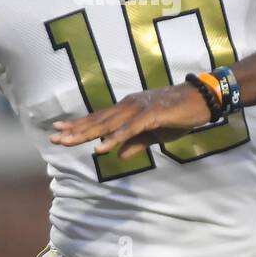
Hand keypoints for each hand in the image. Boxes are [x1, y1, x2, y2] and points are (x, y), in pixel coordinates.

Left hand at [49, 83, 213, 160]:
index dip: (78, 126)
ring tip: (68, 142)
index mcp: (128, 110)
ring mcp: (139, 109)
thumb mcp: (155, 134)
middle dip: (75, 131)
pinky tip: (102, 147)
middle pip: (98, 121)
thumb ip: (136, 144)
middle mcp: (129, 106)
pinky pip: (130, 129)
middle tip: (54, 139)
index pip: (99, 119)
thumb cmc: (179, 115)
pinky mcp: (152, 114)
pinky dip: (115, 138)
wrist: (201, 100)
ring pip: (108, 124)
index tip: (59, 132)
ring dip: (88, 134)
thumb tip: (118, 157)